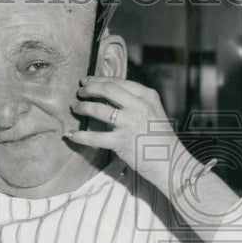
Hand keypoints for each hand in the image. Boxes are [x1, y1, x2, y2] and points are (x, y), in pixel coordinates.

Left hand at [68, 76, 182, 194]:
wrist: (171, 162)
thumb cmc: (160, 139)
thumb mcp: (153, 113)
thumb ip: (136, 102)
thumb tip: (108, 94)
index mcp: (147, 96)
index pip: (118, 82)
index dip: (98, 80)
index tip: (86, 81)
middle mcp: (139, 106)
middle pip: (107, 89)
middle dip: (89, 89)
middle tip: (79, 92)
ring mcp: (130, 123)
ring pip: (98, 109)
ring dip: (82, 107)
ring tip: (75, 108)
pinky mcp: (122, 142)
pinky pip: (94, 137)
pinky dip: (79, 136)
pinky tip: (70, 135)